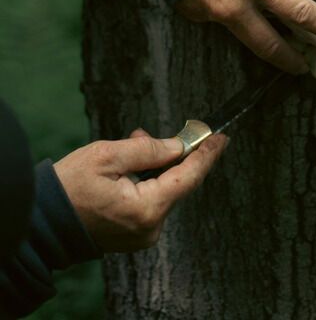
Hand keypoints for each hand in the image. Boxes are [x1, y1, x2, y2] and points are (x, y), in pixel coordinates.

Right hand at [53, 129, 227, 251]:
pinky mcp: (132, 235)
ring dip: (156, 166)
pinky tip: (132, 166)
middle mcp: (150, 227)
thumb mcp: (107, 156)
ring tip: (136, 142)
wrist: (41, 223)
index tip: (222, 137)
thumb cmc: (68, 188)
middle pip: (176, 184)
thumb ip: (149, 149)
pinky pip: (149, 203)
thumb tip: (179, 146)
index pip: (189, 177)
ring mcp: (141, 235)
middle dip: (173, 155)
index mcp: (147, 209)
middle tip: (160, 133)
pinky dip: (146, 182)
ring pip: (162, 191)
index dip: (207, 155)